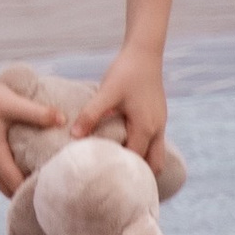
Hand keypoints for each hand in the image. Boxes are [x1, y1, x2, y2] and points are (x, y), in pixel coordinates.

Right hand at [0, 70, 60, 198]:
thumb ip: (39, 114)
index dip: (33, 191)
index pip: (15, 186)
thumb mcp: (13, 103)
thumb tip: (63, 121)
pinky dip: (6, 173)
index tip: (52, 191)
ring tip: (37, 176)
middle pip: (7, 189)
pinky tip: (20, 161)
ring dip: (15, 182)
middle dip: (25, 191)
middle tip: (48, 186)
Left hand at [70, 48, 168, 168]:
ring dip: (141, 162)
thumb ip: (90, 115)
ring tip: (119, 167)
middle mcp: (157, 130)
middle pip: (153, 165)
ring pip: (155, 154)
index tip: (105, 179)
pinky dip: (142, 149)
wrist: (144, 53)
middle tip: (116, 181)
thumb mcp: (106, 93)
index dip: (121, 171)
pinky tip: (123, 146)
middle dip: (139, 175)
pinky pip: (153, 142)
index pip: (136, 161)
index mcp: (145, 128)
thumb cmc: (126, 72)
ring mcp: (160, 124)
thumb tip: (74, 136)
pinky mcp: (157, 117)